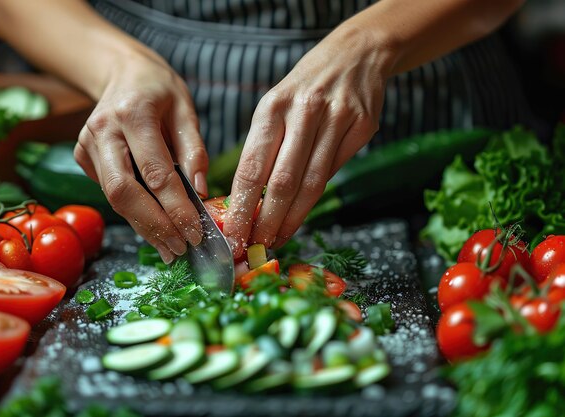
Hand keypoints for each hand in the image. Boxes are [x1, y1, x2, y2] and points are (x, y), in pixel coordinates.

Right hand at [74, 52, 208, 263]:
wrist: (123, 73)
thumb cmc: (160, 90)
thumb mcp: (186, 110)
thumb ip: (195, 151)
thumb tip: (200, 193)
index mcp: (133, 114)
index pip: (155, 173)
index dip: (175, 208)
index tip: (195, 233)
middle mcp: (103, 130)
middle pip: (123, 192)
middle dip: (153, 226)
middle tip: (179, 248)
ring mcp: (87, 144)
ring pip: (114, 198)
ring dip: (143, 226)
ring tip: (170, 247)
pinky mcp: (82, 156)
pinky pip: (111, 191)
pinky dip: (134, 211)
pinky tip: (155, 225)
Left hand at [223, 25, 395, 256]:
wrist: (353, 57)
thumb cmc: (302, 89)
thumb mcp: (273, 107)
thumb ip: (262, 149)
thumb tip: (248, 200)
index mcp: (273, 107)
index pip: (253, 167)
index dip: (243, 206)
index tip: (234, 233)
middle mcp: (305, 112)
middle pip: (284, 182)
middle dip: (267, 220)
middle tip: (256, 245)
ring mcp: (338, 120)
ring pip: (312, 183)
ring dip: (293, 218)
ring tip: (277, 238)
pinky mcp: (362, 128)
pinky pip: (334, 172)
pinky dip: (315, 199)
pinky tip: (301, 215)